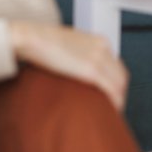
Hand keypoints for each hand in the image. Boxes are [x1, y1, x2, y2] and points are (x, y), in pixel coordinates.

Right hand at [8, 20, 127, 109]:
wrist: (30, 37)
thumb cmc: (40, 42)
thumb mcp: (66, 45)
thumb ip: (77, 56)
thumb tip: (75, 72)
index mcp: (98, 41)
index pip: (115, 66)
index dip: (113, 83)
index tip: (108, 95)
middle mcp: (102, 48)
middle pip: (121, 75)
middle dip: (118, 93)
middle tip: (110, 108)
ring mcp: (99, 58)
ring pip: (120, 84)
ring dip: (117, 101)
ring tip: (107, 114)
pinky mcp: (91, 69)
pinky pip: (112, 90)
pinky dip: (114, 103)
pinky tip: (107, 112)